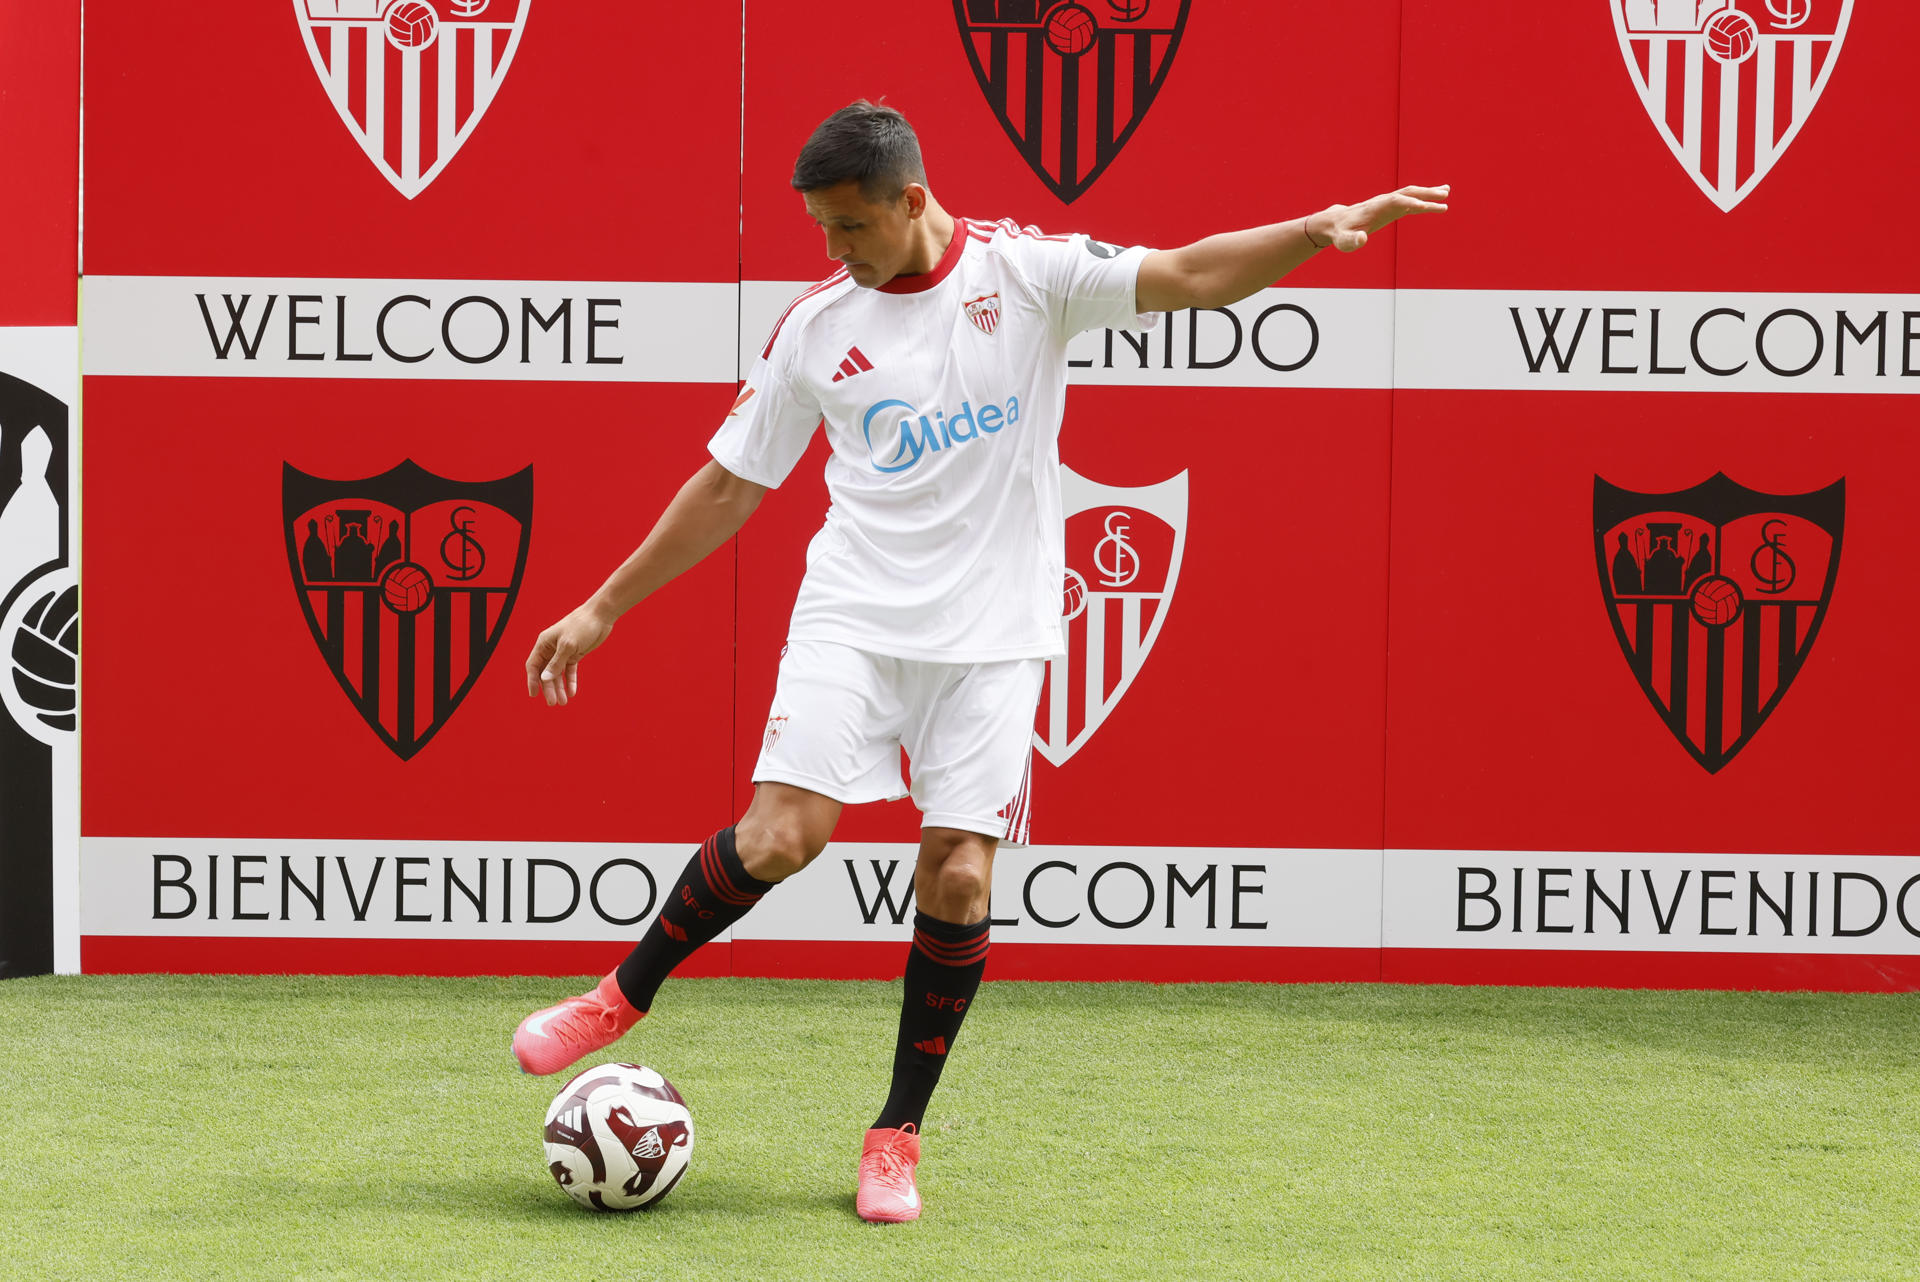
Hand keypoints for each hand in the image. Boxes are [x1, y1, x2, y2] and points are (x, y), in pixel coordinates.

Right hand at [525, 599, 617, 706]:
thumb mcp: (568, 646)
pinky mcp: (575, 654)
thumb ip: (556, 663)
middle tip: (554, 703)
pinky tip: (572, 692)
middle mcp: (551, 648)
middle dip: (549, 688)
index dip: (532, 681)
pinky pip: (570, 670)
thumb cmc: (581, 626)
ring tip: (563, 702)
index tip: (534, 695)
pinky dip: (570, 681)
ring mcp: (563, 652)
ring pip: (558, 673)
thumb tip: (544, 679)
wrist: (600, 616)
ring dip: (559, 687)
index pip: (533, 665)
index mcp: (544, 643)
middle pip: (546, 672)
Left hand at [1309, 184, 1448, 252]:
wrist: (1333, 223)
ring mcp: (1387, 203)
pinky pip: (1408, 200)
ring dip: (1427, 192)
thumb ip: (1352, 240)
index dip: (1412, 203)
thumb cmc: (1339, 234)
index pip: (1397, 202)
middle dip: (1425, 194)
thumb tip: (1362, 239)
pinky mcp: (1389, 208)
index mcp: (1375, 208)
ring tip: (1446, 191)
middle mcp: (1383, 202)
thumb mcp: (1343, 241)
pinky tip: (1434, 199)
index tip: (1428, 206)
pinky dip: (1422, 198)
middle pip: (1407, 193)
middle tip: (1445, 194)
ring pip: (1409, 194)